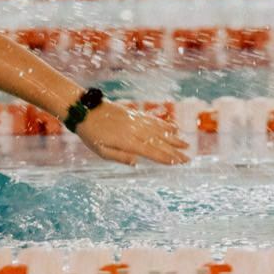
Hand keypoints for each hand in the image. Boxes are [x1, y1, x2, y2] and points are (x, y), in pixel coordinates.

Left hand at [74, 103, 190, 167]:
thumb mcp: (101, 151)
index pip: (151, 151)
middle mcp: (135, 130)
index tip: (178, 162)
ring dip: (173, 138)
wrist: (85, 110)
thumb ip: (119, 157)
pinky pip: (152, 120)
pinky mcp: (134, 114)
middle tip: (188, 158)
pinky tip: (173, 128)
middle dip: (174, 151)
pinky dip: (164, 124)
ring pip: (158, 130)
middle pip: (159, 142)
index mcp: (127, 141)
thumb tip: (136, 163)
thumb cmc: (91, 134)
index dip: (166, 157)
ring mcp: (136, 121)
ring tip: (185, 144)